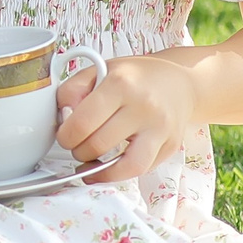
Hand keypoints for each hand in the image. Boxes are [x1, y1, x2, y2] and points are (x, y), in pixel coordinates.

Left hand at [55, 53, 194, 181]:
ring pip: (125, 166)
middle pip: (99, 145)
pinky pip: (141, 169)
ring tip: (90, 162)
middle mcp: (144, 106)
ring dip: (100, 169)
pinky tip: (108, 166)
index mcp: (121, 84)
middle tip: (76, 144)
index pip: (82, 123)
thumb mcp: (98, 70)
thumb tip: (63, 118)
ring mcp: (161, 128)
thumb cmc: (134, 77)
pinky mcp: (171, 145)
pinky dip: (120, 172)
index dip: (65, 136)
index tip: (63, 135)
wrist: (179, 81)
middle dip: (78, 150)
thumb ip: (72, 90)